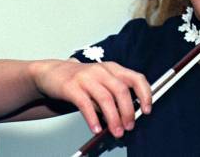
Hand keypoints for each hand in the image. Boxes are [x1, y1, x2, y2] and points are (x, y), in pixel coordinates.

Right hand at [30, 59, 150, 137]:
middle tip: (129, 126)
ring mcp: (86, 78)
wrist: (52, 73)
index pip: (136, 78)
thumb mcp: (101, 82)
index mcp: (113, 68)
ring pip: (106, 99)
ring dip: (114, 118)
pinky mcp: (71, 87)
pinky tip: (96, 129)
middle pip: (121, 91)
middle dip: (128, 111)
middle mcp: (101, 70)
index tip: (147, 110)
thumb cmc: (81, 80)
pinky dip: (93, 119)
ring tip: (116, 131)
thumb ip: (114, 95)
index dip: (145, 94)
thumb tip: (128, 116)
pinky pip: (85, 105)